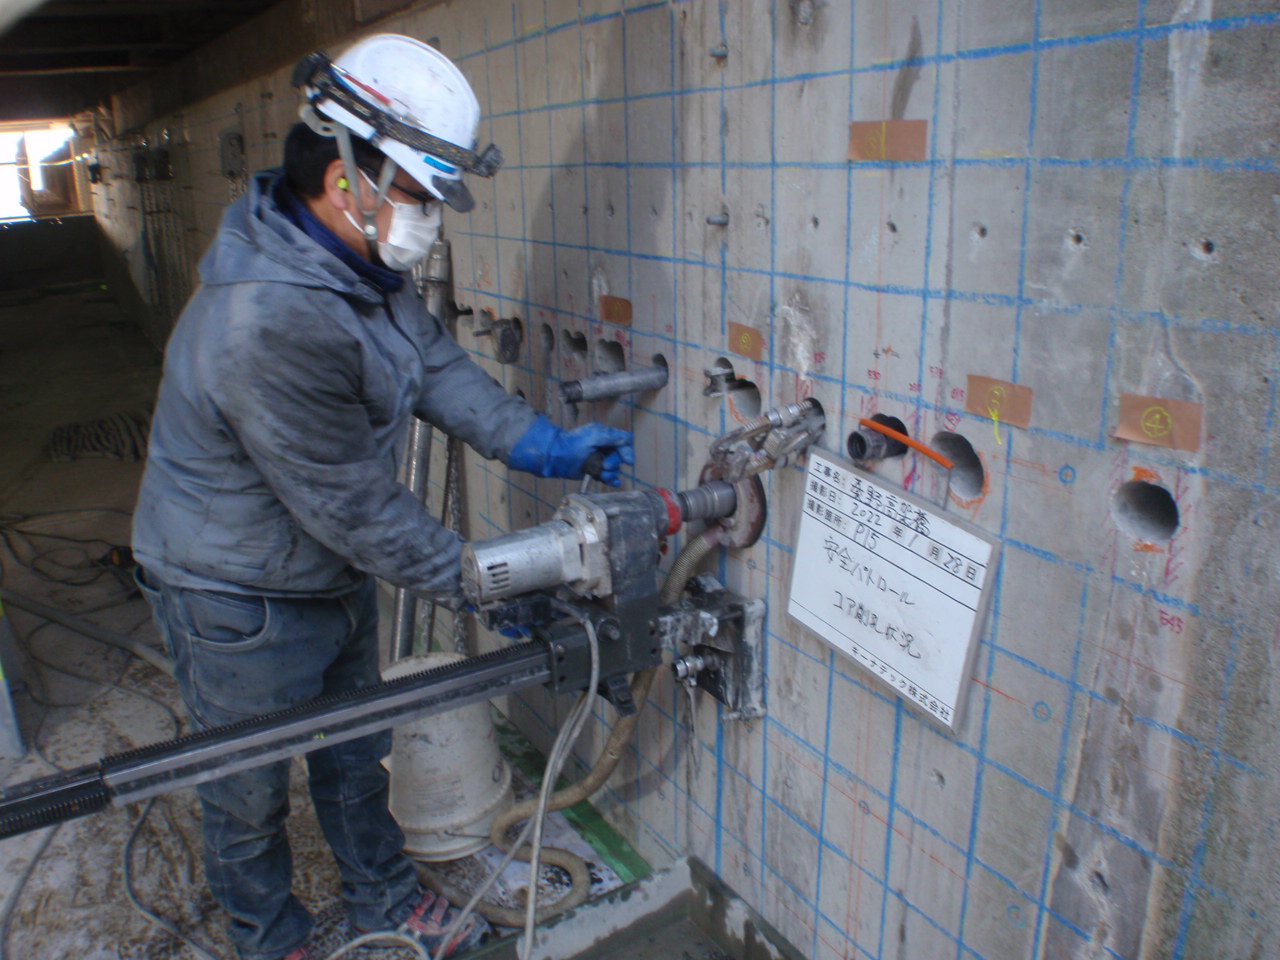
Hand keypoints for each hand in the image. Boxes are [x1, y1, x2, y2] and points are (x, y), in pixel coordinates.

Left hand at [508, 416, 635, 485]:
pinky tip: (613, 482)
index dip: (627, 451)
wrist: (555, 457)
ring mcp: (600, 460)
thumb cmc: (572, 443)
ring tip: (602, 474)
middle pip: (621, 457)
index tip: (627, 460)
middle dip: (615, 462)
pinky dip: (612, 480)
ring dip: (612, 473)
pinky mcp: (595, 471)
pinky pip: (608, 477)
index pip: (625, 441)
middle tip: (605, 465)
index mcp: (605, 436)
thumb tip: (628, 439)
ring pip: (615, 468)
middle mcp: (604, 448)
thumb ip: (612, 436)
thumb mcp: (593, 435)